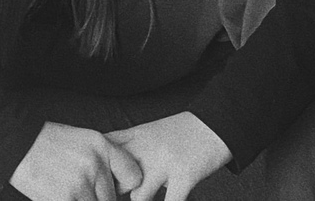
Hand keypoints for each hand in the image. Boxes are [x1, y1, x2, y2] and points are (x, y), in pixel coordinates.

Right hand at [10, 121, 142, 200]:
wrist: (16, 143)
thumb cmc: (48, 143)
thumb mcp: (81, 140)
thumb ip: (102, 161)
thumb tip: (120, 188)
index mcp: (101, 146)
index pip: (133, 177)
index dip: (125, 187)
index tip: (114, 188)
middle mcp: (95, 164)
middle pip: (111, 199)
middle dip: (97, 199)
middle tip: (78, 188)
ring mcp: (81, 184)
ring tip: (66, 188)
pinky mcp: (65, 199)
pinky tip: (59, 195)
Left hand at [106, 112, 231, 200]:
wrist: (216, 122)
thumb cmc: (181, 132)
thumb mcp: (148, 132)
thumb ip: (127, 146)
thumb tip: (106, 167)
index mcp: (135, 136)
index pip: (104, 153)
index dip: (99, 172)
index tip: (99, 183)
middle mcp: (146, 148)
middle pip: (116, 178)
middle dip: (118, 193)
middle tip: (120, 195)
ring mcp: (164, 163)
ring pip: (138, 196)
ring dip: (142, 200)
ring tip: (149, 197)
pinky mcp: (184, 176)